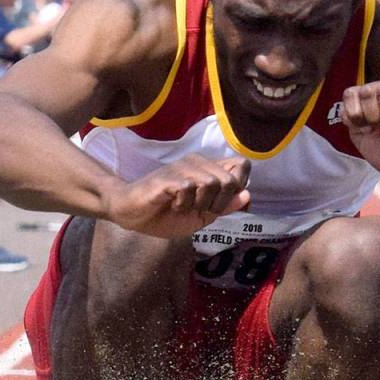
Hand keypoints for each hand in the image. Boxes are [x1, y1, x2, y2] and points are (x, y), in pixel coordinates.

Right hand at [104, 155, 250, 238]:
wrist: (132, 215)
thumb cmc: (166, 215)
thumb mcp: (201, 216)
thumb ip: (224, 206)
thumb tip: (248, 195)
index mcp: (208, 170)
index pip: (242, 165)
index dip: (240, 186)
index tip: (222, 204)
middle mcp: (197, 163)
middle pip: (230, 180)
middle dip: (219, 203)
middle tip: (199, 209)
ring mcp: (182, 168)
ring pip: (212, 184)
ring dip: (200, 204)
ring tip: (183, 206)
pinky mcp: (169, 177)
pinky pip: (189, 188)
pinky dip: (183, 204)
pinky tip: (172, 205)